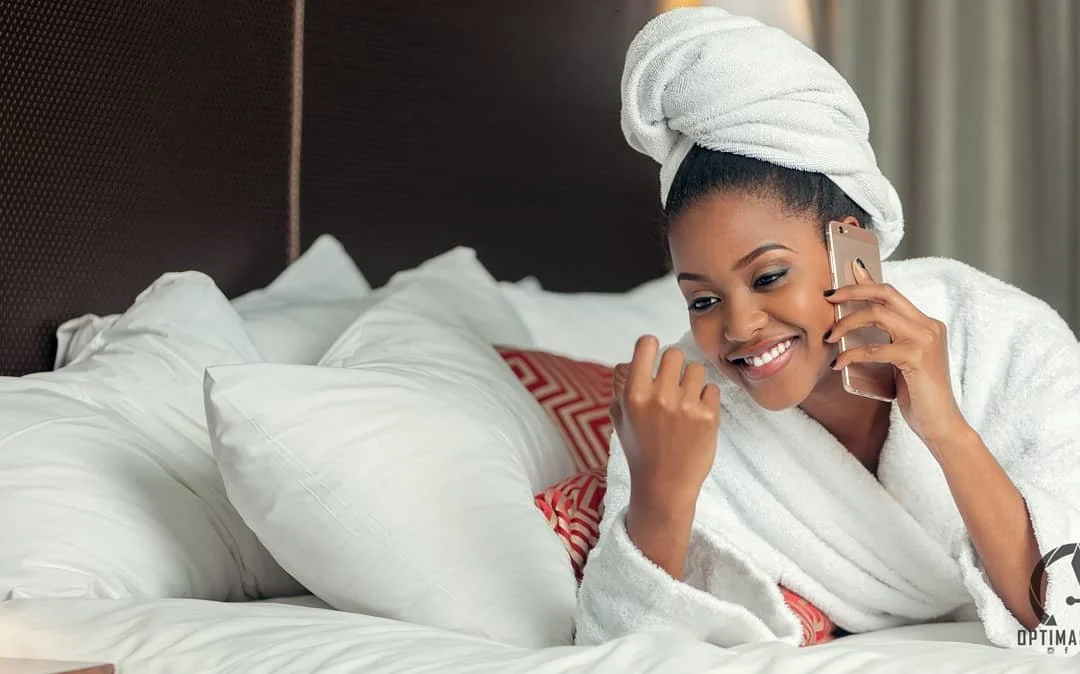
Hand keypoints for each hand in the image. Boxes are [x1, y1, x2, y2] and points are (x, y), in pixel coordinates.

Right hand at [611, 335, 721, 512]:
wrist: (664, 485)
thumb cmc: (641, 450)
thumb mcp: (620, 417)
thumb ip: (621, 386)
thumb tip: (631, 360)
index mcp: (634, 394)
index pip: (646, 344)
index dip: (651, 347)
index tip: (654, 358)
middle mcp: (659, 396)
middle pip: (674, 353)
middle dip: (674, 367)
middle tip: (672, 386)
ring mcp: (685, 406)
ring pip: (696, 369)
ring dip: (692, 382)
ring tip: (685, 403)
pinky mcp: (708, 416)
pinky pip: (712, 389)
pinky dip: (706, 400)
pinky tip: (696, 416)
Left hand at [825, 260, 968, 447]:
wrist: (940, 423)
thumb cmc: (918, 394)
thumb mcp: (901, 359)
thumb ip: (888, 339)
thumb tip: (860, 322)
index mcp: (926, 324)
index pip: (892, 293)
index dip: (866, 281)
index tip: (843, 276)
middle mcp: (928, 326)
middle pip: (885, 293)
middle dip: (853, 290)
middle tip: (828, 297)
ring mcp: (924, 340)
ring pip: (877, 315)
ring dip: (846, 323)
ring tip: (829, 337)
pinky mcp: (916, 357)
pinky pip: (874, 349)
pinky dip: (852, 354)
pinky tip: (840, 363)